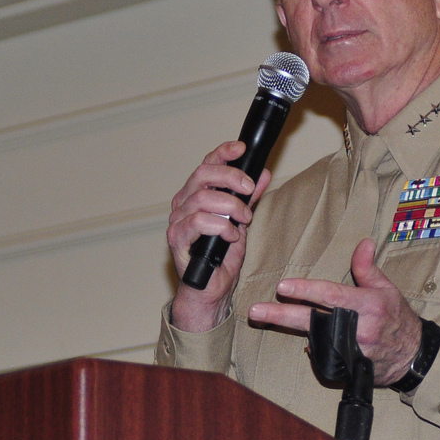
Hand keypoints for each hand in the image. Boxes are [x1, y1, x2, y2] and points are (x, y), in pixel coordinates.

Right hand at [167, 139, 271, 331]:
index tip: (242, 148)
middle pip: (202, 174)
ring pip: (202, 198)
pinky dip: (220, 226)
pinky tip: (232, 235)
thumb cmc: (221, 258)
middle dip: (231, 177)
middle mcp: (183, 204)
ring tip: (245, 219)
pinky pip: (197, 222)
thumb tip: (262, 173)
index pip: (206, 164)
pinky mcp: (177, 239)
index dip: (223, 153)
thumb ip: (248, 197)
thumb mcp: (241, 222)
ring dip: (231, 206)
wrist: (212, 291)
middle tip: (250, 189)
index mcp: (196, 195)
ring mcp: (177, 221)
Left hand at [248, 237, 422, 385]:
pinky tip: (302, 341)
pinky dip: (313, 348)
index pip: (331, 294)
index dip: (306, 290)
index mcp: (368, 304)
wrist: (412, 356)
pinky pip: (324, 357)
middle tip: (256, 310)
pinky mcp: (349, 366)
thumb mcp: (386, 289)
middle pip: (313, 320)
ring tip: (264, 317)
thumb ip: (368, 268)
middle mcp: (359, 327)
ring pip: (314, 338)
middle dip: (281, 315)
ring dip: (290, 328)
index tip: (282, 286)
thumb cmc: (397, 317)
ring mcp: (353, 349)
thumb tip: (362, 243)